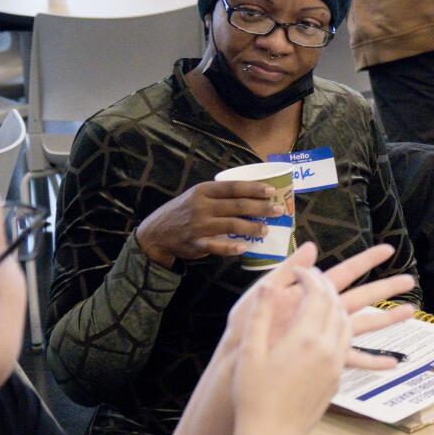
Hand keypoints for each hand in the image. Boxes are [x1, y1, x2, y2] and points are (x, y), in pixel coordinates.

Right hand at [136, 179, 284, 268]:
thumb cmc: (183, 211)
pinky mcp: (196, 243)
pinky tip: (244, 247)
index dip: (253, 188)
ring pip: (232, 225)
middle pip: (237, 205)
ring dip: (252, 227)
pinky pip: (217, 246)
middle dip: (261, 208)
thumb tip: (253, 195)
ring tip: (266, 229)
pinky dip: (232, 247)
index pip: (233, 187)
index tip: (271, 191)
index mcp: (203, 191)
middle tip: (278, 210)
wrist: (155, 233)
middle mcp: (201, 206)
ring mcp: (199, 225)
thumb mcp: (197, 196)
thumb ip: (219, 196)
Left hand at [222, 242, 417, 371]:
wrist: (235, 366)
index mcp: (308, 296)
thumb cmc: (243, 330)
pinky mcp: (321, 359)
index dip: (367, 261)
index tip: (388, 250)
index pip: (345, 272)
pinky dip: (372, 361)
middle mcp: (320, 315)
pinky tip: (392, 364)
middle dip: (386, 287)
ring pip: (363, 325)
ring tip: (410, 313)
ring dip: (387, 320)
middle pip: (362, 297)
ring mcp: (323, 337)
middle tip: (410, 280)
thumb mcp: (261, 294)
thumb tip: (311, 246)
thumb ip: (285, 272)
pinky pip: (353, 359)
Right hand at [231, 263, 350, 434]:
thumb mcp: (249, 352)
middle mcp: (326, 348)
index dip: (311, 276)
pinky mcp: (337, 378)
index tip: (301, 271)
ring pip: (348, 323)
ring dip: (340, 305)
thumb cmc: (253, 396)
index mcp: (304, 337)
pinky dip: (344, 328)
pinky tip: (335, 327)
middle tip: (315, 277)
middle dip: (328, 286)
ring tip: (328, 297)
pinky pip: (349, 346)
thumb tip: (267, 287)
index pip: (318, 293)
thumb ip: (260, 315)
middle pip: (337, 305)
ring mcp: (335, 364)